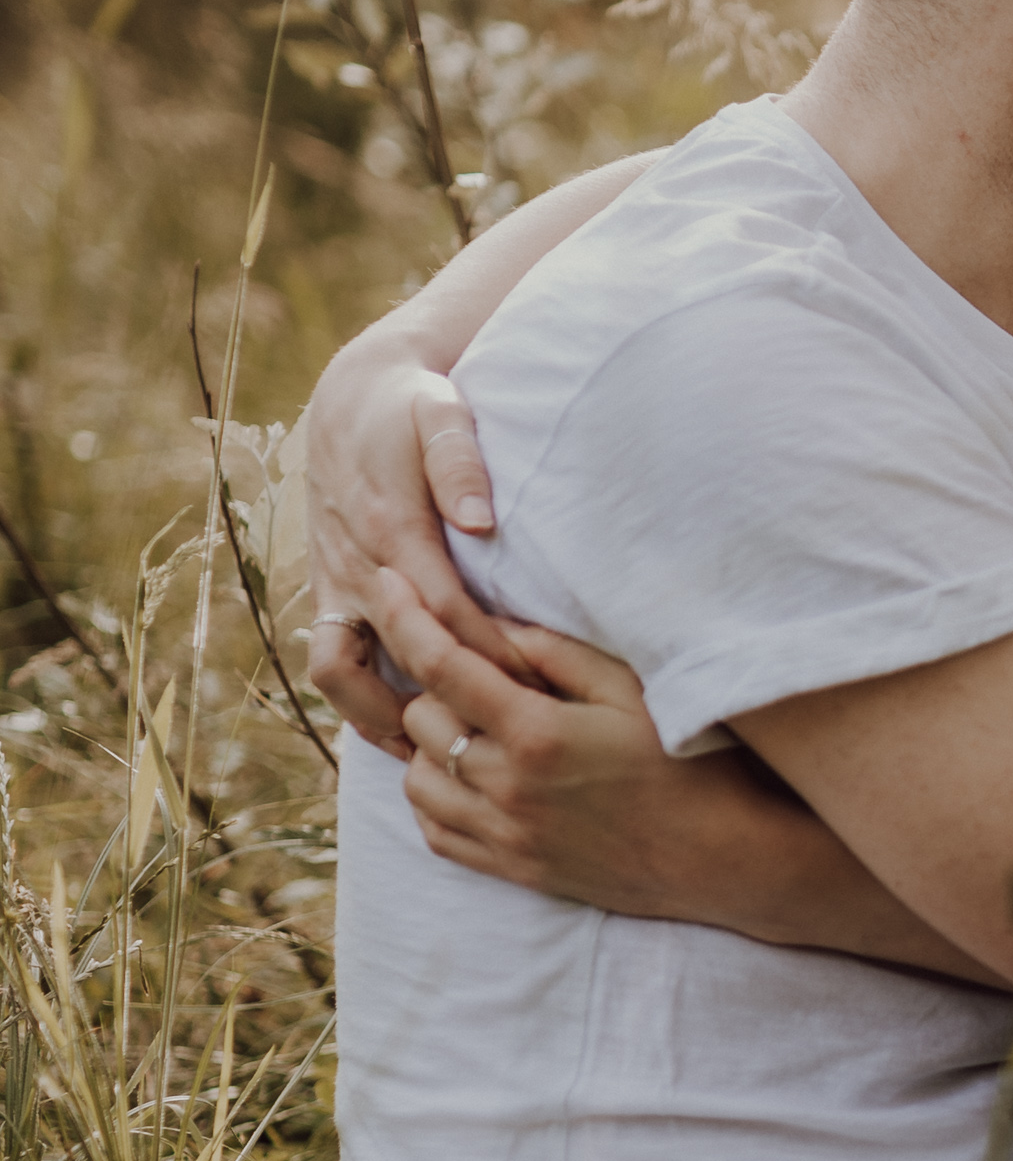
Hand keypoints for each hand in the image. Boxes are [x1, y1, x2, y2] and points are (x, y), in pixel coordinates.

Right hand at [303, 339, 527, 758]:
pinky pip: (334, 665)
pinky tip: (410, 734)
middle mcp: (355, 569)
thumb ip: (459, 460)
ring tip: (440, 760)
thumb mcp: (438, 413)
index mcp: (391, 530)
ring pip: (339, 676)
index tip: (537, 692)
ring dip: (381, 720)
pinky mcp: (327, 597)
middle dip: (442, 703)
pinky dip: (362, 703)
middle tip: (500, 744)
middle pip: (395, 659)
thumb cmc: (410, 407)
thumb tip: (479, 520)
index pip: (446, 614)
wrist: (350, 400)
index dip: (490, 658)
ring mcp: (334, 587)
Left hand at [382, 572, 767, 916]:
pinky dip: (437, 798)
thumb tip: (491, 626)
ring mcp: (509, 836)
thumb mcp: (631, 688)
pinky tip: (468, 776)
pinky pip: (436, 833)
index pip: (440, 665)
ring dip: (429, 744)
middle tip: (467, 668)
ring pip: (416, 780)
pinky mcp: (515, 869)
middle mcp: (510, 788)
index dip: (405, 616)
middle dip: (431, 684)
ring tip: (469, 724)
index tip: (388, 584)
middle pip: (419, 720)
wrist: (725, 856)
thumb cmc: (690, 760)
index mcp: (537, 733)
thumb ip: (554, 652)